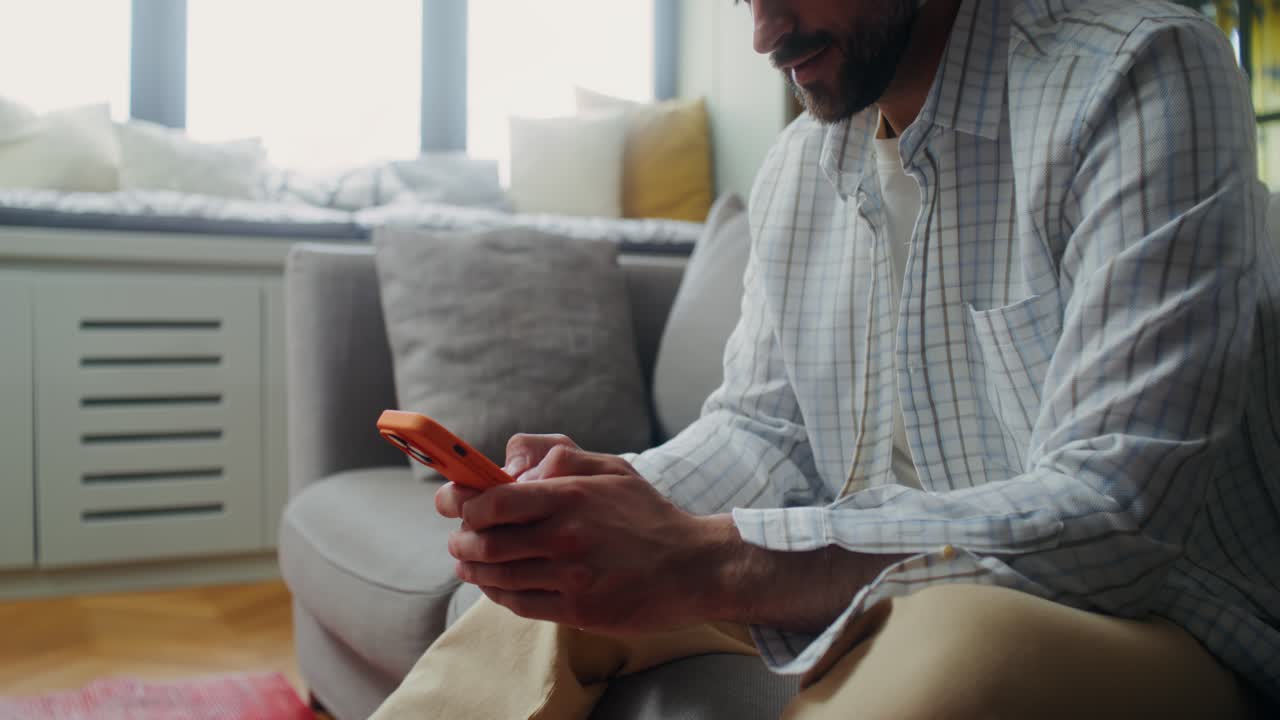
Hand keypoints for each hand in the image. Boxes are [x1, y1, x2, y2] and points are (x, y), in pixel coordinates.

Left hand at [444, 446, 731, 633]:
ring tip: (466, 560)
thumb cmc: (647, 515)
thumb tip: (512, 466)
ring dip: (471, 568)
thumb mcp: (611, 468)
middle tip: (457, 536)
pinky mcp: (577, 610)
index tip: (454, 502)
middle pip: (485, 542)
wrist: (694, 567)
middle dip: (460, 539)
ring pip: (496, 575)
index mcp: (570, 496)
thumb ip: (560, 457)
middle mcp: (566, 537)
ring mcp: (570, 577)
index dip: (463, 502)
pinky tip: (493, 583)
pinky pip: (518, 603)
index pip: (494, 500)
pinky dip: (495, 592)